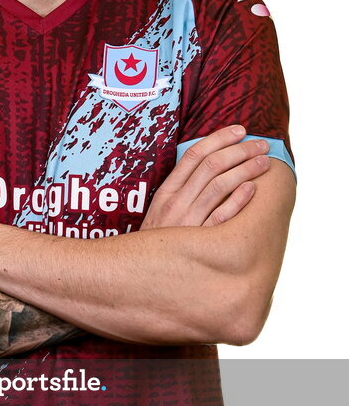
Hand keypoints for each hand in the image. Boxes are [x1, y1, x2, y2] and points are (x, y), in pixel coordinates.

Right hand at [141, 125, 270, 230]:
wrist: (140, 274)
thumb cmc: (159, 241)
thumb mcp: (162, 211)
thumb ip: (182, 189)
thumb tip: (210, 165)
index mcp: (167, 191)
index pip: (194, 154)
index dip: (220, 138)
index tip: (240, 130)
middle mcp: (176, 203)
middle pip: (212, 166)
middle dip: (240, 151)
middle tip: (261, 145)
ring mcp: (188, 222)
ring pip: (219, 186)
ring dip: (245, 170)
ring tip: (264, 163)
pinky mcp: (198, 243)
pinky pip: (221, 217)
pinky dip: (237, 200)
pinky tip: (252, 188)